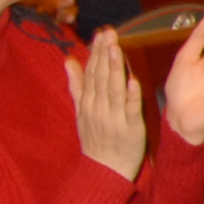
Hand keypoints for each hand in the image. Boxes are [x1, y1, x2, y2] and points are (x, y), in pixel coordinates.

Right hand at [68, 30, 145, 179]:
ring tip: (117, 49)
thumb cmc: (95, 137)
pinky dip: (132, 96)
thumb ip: (77, 84)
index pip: (92, 73)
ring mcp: (114, 118)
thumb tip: (68, 60)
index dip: (96, 53)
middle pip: (101, 77)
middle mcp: (99, 108)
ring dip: (115, 69)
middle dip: (105, 55)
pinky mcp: (130, 129)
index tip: (101, 34)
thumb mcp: (81, 111)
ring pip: (114, 90)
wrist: (104, 169)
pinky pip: (131, 110)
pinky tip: (134, 81)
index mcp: (88, 102)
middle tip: (109, 34)